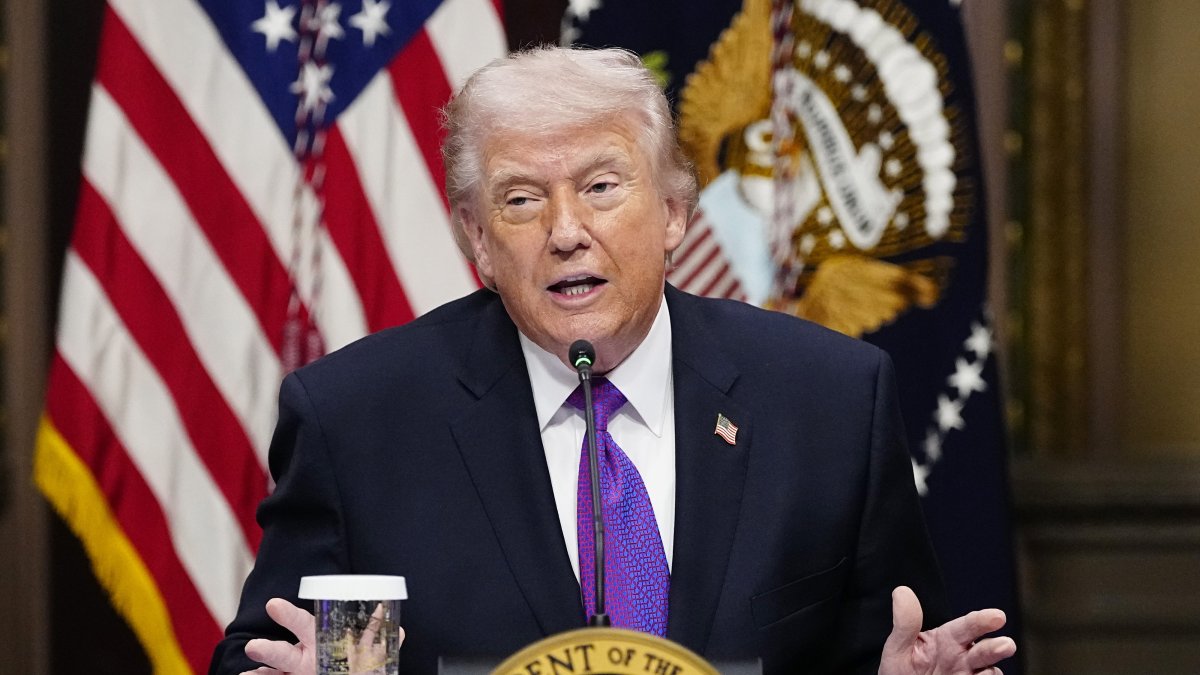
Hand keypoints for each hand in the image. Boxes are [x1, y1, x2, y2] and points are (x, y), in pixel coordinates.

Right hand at [239, 598, 405, 674]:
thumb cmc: (353, 668)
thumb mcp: (368, 657)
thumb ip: (378, 644)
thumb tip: (400, 632)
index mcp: (321, 640)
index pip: (306, 623)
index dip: (294, 615)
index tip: (274, 605)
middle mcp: (305, 653)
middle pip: (288, 644)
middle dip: (277, 635)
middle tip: (271, 612)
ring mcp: (295, 670)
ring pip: (277, 664)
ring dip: (263, 659)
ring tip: (250, 652)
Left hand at [878, 586, 1016, 674]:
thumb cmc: (900, 668)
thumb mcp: (899, 646)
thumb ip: (905, 622)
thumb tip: (902, 591)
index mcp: (948, 638)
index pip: (968, 626)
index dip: (982, 620)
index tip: (997, 616)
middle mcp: (963, 657)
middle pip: (985, 650)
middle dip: (997, 647)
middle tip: (1007, 645)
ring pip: (989, 672)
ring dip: (992, 671)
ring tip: (987, 673)